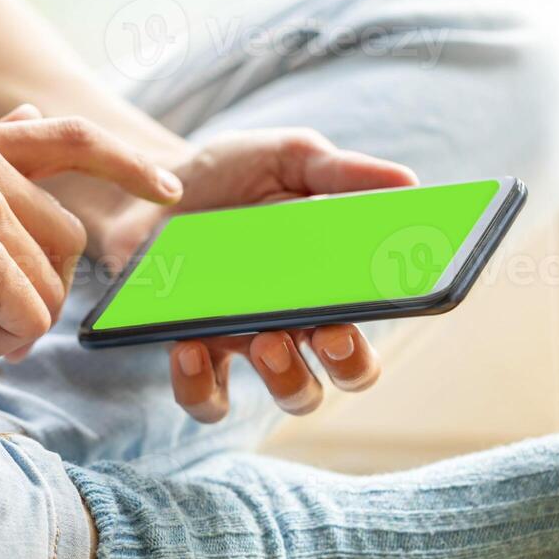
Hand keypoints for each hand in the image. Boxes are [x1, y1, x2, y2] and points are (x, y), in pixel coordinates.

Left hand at [106, 129, 417, 423]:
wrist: (149, 187)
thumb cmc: (230, 175)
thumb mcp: (287, 159)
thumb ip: (342, 171)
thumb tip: (409, 182)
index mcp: (332, 277)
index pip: (379, 314)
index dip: (401, 310)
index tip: (395, 298)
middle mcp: (300, 319)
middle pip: (348, 370)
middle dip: (351, 361)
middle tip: (333, 334)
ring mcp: (248, 341)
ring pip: (292, 394)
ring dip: (289, 379)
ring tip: (267, 340)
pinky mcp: (193, 353)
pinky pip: (206, 400)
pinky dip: (201, 387)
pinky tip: (189, 348)